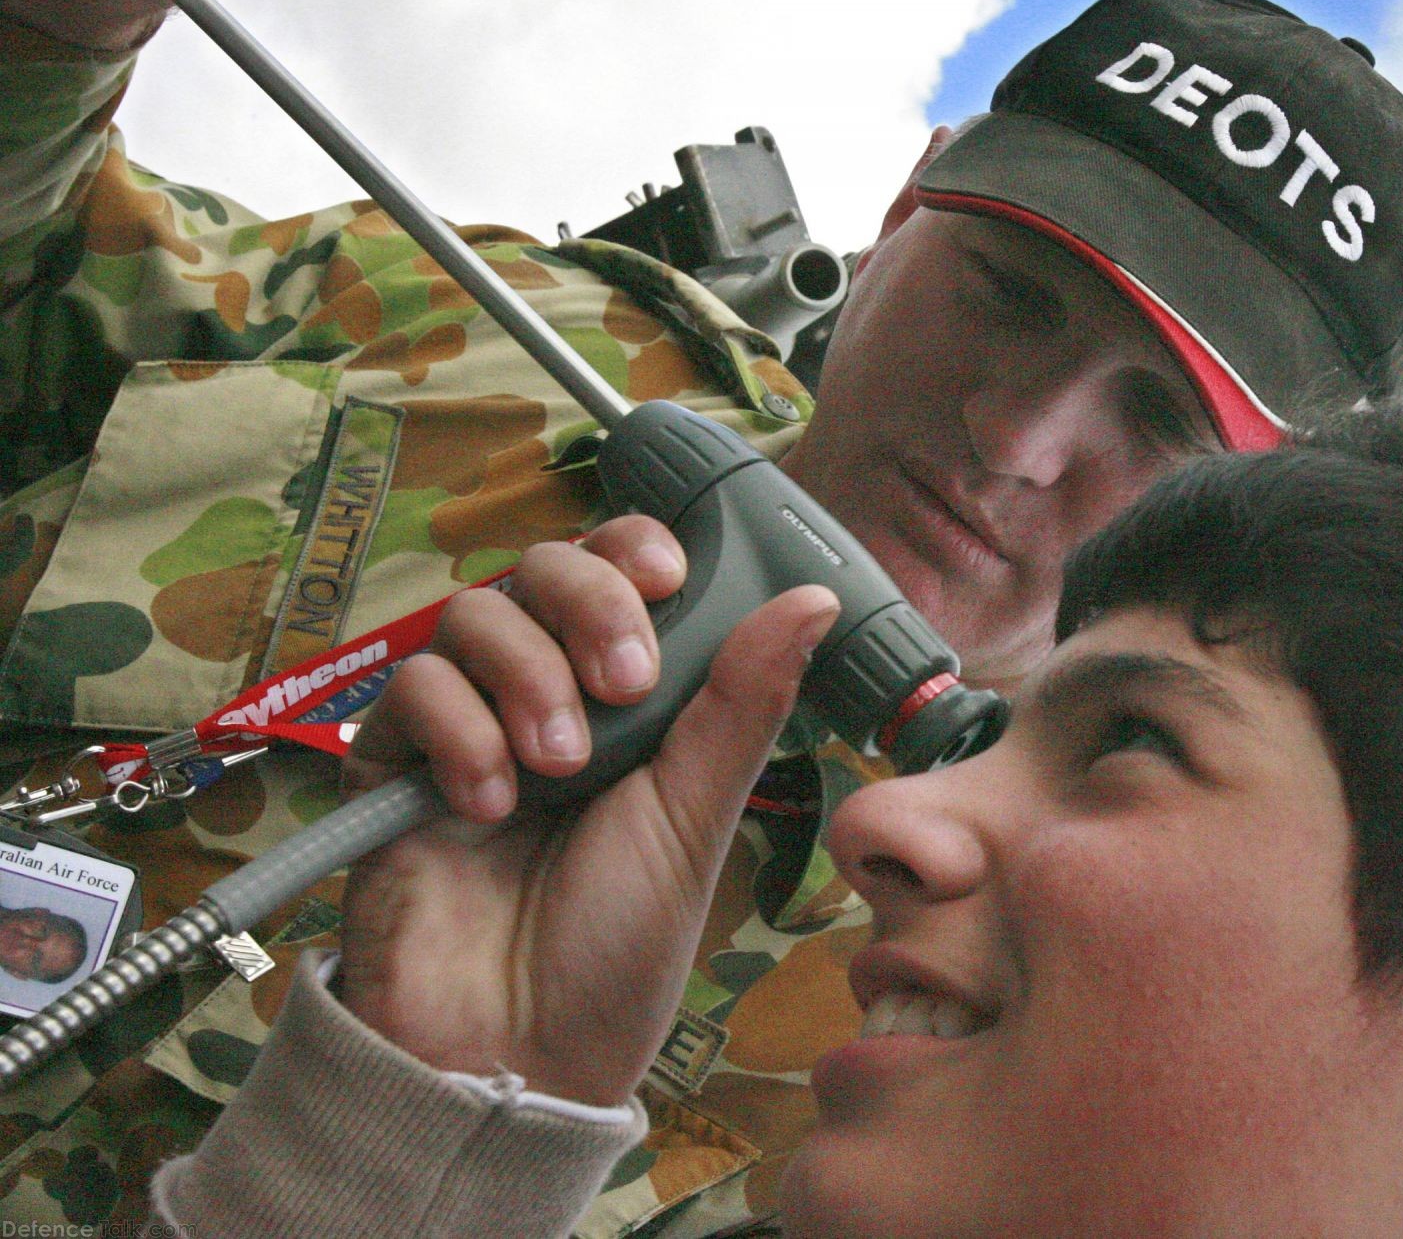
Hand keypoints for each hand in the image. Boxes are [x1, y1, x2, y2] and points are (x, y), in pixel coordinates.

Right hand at [335, 514, 841, 1105]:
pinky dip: (457, 731)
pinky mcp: (390, 767)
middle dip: (590, 605)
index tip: (667, 575)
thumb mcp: (696, 815)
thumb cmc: (616, 941)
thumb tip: (812, 600)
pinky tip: (490, 803)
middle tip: (625, 685)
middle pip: (543, 568)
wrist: (517, 1050)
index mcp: (627, 696)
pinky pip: (407, 690)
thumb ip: (742, 701)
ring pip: (472, 615)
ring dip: (527, 676)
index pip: (619, 570)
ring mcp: (464, 724)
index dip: (635, 552)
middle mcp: (543, 692)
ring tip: (560, 766)